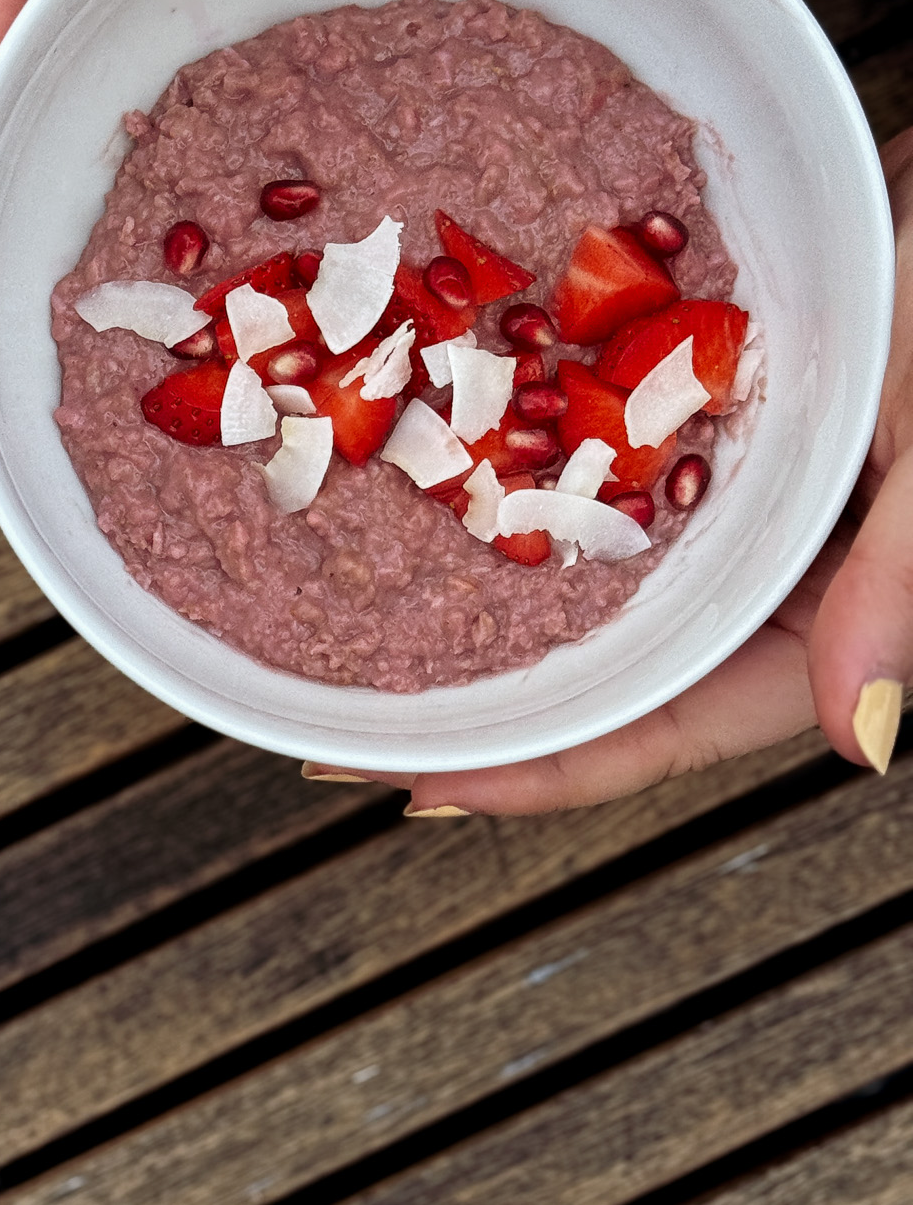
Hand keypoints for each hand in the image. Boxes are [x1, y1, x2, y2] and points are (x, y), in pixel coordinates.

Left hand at [382, 127, 912, 813]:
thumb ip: (895, 582)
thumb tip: (858, 740)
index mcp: (831, 612)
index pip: (671, 729)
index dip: (550, 770)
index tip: (426, 787)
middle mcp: (761, 570)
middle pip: (603, 670)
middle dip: (480, 704)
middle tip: (346, 722)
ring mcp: (720, 496)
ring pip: (585, 574)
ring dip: (479, 593)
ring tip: (356, 618)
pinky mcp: (693, 416)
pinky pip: (590, 465)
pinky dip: (514, 473)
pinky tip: (423, 470)